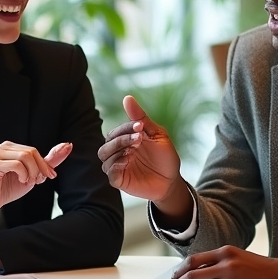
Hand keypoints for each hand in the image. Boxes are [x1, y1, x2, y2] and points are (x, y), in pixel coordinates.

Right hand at [0, 141, 72, 216]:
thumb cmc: (9, 188)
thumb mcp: (33, 174)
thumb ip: (48, 161)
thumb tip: (67, 146)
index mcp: (11, 147)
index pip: (34, 150)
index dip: (45, 164)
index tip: (50, 176)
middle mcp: (3, 147)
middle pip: (31, 151)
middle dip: (40, 168)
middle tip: (38, 181)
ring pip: (26, 156)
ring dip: (32, 172)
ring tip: (28, 181)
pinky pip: (17, 164)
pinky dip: (24, 174)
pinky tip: (20, 181)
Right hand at [98, 96, 190, 223]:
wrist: (172, 180)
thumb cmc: (165, 157)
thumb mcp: (156, 134)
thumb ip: (140, 117)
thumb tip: (127, 98)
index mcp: (125, 141)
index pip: (115, 132)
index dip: (125, 128)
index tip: (140, 126)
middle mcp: (118, 153)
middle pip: (106, 143)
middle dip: (121, 139)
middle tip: (139, 138)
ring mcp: (117, 167)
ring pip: (104, 156)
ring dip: (118, 150)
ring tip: (134, 150)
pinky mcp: (119, 180)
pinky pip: (109, 173)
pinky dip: (115, 166)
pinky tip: (128, 161)